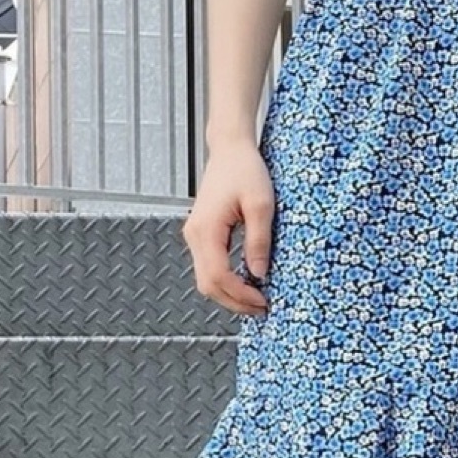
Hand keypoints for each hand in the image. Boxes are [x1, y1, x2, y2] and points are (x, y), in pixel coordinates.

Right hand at [180, 135, 274, 316]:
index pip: (218, 277)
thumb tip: (259, 273)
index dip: (240, 296)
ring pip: (206, 278)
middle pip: (207, 284)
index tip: (262, 302)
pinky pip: (209, 266)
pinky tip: (245, 282)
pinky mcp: (201, 233)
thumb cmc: (245, 170)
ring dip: (229, 293)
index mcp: (206, 229)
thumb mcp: (261, 205)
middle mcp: (194, 235)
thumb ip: (258, 240)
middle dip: (234, 301)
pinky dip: (225, 280)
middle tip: (261, 308)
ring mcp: (195, 235)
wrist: (230, 149)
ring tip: (255, 298)